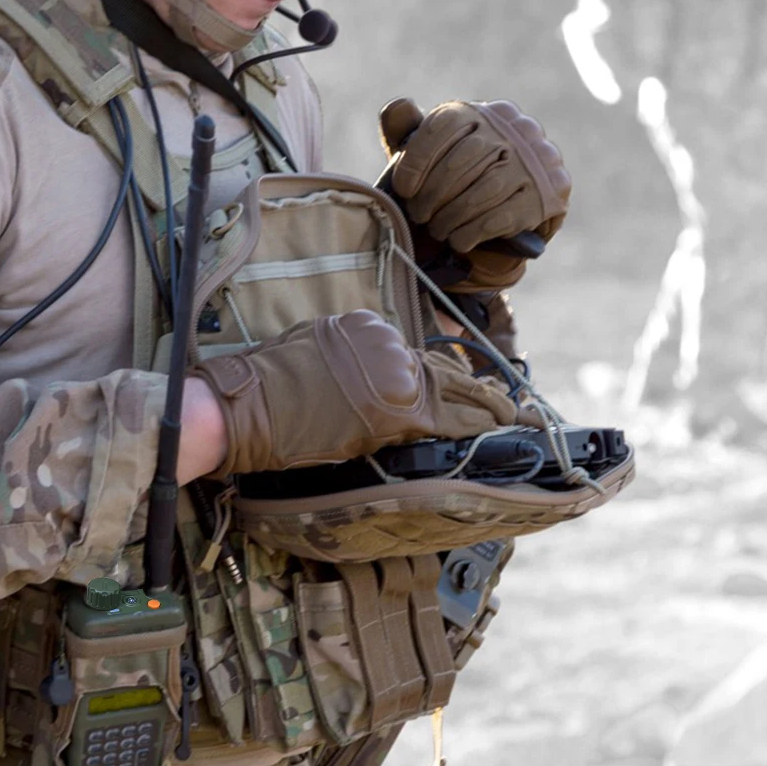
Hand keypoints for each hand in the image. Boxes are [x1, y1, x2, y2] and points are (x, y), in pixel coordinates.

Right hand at [189, 309, 522, 476]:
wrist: (249, 404)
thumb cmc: (267, 381)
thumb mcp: (312, 345)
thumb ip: (351, 355)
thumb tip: (373, 375)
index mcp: (370, 330)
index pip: (420, 358)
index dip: (449, 379)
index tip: (468, 388)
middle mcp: (388, 349)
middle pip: (446, 373)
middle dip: (482, 393)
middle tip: (513, 406)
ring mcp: (395, 379)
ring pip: (455, 396)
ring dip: (489, 410)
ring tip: (517, 420)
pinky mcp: (395, 415)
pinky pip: (446, 423)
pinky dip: (474, 429)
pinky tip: (497, 435)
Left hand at [381, 99, 570, 290]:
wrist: (509, 213)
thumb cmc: (458, 179)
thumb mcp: (430, 154)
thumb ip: (408, 132)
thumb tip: (397, 108)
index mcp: (479, 113)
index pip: (444, 124)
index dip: (417, 159)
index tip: (403, 189)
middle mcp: (513, 128)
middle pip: (464, 158)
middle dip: (433, 193)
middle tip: (418, 215)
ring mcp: (535, 161)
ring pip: (485, 189)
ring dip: (452, 215)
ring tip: (436, 229)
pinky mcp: (548, 195)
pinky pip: (504, 215)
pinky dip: (474, 230)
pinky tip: (458, 240)